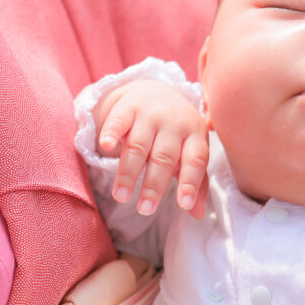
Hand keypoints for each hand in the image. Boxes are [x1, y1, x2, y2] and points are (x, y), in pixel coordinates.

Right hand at [93, 79, 209, 219]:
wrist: (156, 91)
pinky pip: (119, 120)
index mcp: (195, 135)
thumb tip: (197, 214)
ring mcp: (150, 113)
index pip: (196, 160)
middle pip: (164, 157)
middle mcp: (174, 123)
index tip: (184, 205)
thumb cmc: (176, 134)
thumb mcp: (191, 153)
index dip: (190, 183)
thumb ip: (196, 182)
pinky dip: (111, 132)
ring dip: (128, 172)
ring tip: (121, 197)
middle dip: (154, 185)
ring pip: (139, 145)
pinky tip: (106, 147)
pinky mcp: (127, 107)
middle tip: (145, 210)